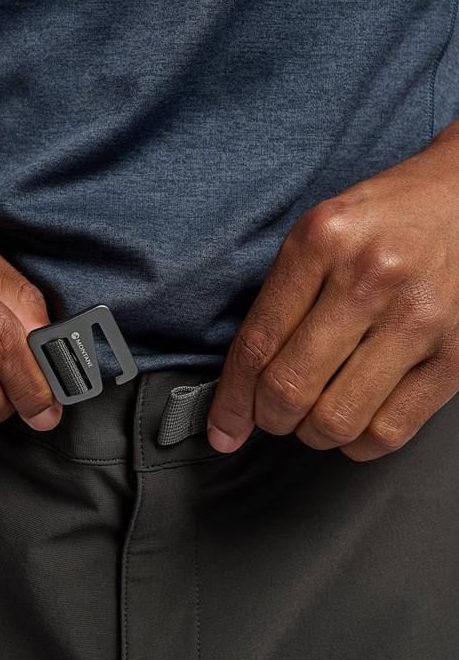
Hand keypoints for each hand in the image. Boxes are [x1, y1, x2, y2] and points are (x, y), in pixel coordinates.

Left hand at [207, 119, 458, 460]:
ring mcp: (418, 318)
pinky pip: (390, 430)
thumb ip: (283, 295)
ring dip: (312, 434)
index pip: (257, 342)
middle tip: (271, 417)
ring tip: (313, 417)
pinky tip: (354, 424)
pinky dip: (359, 443)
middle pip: (291, 387)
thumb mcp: (324, 228)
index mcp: (322, 240)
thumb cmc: (392, 216)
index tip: (224, 427)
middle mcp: (369, 278)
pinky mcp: (457, 355)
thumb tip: (245, 379)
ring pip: (337, 418)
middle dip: (269, 419)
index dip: (232, 399)